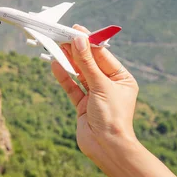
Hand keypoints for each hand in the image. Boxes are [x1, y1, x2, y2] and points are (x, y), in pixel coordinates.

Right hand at [51, 25, 139, 163]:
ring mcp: (95, 95)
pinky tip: (55, 65)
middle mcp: (109, 85)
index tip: (76, 30)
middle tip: (62, 35)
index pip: (103, 56)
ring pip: (79, 74)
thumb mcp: (100, 85)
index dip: (89, 43)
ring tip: (57, 46)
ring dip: (69, 61)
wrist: (106, 147)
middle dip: (77, 50)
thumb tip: (79, 41)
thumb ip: (87, 63)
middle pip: (90, 63)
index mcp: (122, 79)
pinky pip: (72, 87)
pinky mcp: (83, 105)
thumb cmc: (112, 117)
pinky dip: (64, 77)